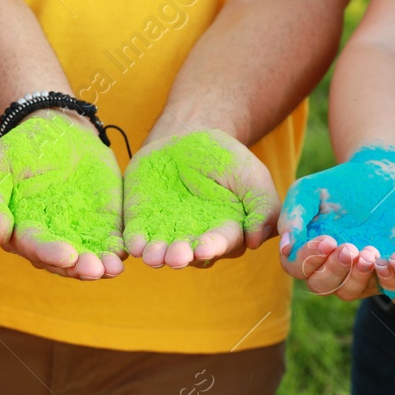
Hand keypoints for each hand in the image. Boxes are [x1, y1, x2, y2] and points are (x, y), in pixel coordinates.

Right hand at [0, 113, 123, 279]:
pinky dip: (117, 250)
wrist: (58, 128)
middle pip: (64, 261)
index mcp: (20, 229)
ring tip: (114, 267)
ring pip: (88, 258)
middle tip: (96, 268)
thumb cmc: (20, 147)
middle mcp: (49, 239)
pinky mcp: (102, 225)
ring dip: (101, 266)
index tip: (68, 255)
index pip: (34, 247)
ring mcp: (77, 233)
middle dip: (79, 267)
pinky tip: (125, 252)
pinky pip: (110, 242)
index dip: (50, 253)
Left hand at [122, 129, 276, 268]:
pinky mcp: (142, 222)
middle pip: (189, 253)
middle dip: (182, 256)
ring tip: (153, 256)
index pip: (221, 243)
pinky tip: (132, 245)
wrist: (188, 137)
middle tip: (176, 256)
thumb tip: (255, 241)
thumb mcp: (252, 175)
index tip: (205, 249)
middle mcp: (197, 238)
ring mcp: (168, 232)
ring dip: (157, 256)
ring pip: (162, 250)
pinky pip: (137, 236)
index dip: (213, 247)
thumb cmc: (226, 158)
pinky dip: (134, 243)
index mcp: (226, 231)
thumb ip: (262, 207)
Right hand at [279, 146, 394, 295]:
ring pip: (346, 292)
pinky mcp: (380, 271)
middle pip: (319, 285)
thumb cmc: (341, 182)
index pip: (295, 267)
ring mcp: (354, 269)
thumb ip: (293, 216)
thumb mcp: (309, 190)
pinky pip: (376, 287)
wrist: (384, 175)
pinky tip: (386, 256)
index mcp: (305, 246)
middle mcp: (327, 262)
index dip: (308, 259)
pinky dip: (380, 278)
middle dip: (333, 270)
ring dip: (355, 277)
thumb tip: (286, 248)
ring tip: (369, 252)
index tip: (327, 240)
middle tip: (349, 248)